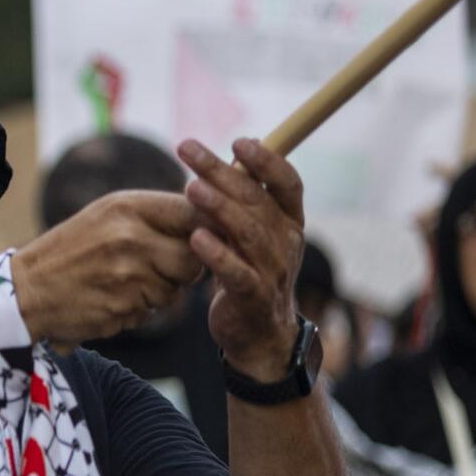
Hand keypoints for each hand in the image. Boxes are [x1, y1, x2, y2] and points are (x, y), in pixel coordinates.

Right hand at [12, 190, 202, 344]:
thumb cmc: (71, 250)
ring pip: (175, 289)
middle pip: (193, 256)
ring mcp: (127, 273)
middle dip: (184, 267)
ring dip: (159, 292)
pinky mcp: (123, 306)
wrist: (25, 290)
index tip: (202, 239)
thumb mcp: (106, 216)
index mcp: (127, 206)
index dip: (206, 228)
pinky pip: (152, 311)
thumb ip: (154, 216)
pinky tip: (111, 299)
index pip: (193, 212)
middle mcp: (130, 236)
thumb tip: (213, 220)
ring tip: (124, 283)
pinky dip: (138, 310)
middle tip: (160, 267)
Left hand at [177, 138, 304, 380]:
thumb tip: (223, 161)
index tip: (239, 141)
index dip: (267, 161)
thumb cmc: (250, 273)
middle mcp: (286, 242)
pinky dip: (217, 254)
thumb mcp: (251, 236)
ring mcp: (273, 270)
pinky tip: (196, 238)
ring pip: (248, 232)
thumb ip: (242, 205)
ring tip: (190, 187)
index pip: (288, 183)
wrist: (260, 335)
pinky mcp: (253, 297)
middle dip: (221, 170)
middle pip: (256, 199)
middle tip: (187, 149)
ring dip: (218, 207)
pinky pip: (236, 272)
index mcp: (288, 222)